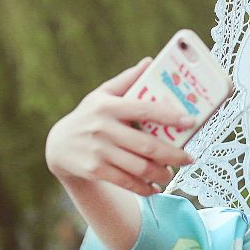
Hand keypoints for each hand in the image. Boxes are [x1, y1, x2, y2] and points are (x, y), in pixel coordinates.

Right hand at [45, 58, 195, 196]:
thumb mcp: (103, 94)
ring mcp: (98, 150)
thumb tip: (149, 61)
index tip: (191, 121)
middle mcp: (103, 128)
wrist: (58, 145)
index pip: (145, 110)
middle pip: (147, 145)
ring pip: (139, 167)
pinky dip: (144, 187)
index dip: (170, 116)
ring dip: (161, 173)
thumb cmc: (90, 116)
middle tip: (189, 159)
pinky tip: (155, 188)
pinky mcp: (94, 170)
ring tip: (171, 173)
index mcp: (109, 106)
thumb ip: (127, 80)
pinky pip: (126, 181)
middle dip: (173, 154)